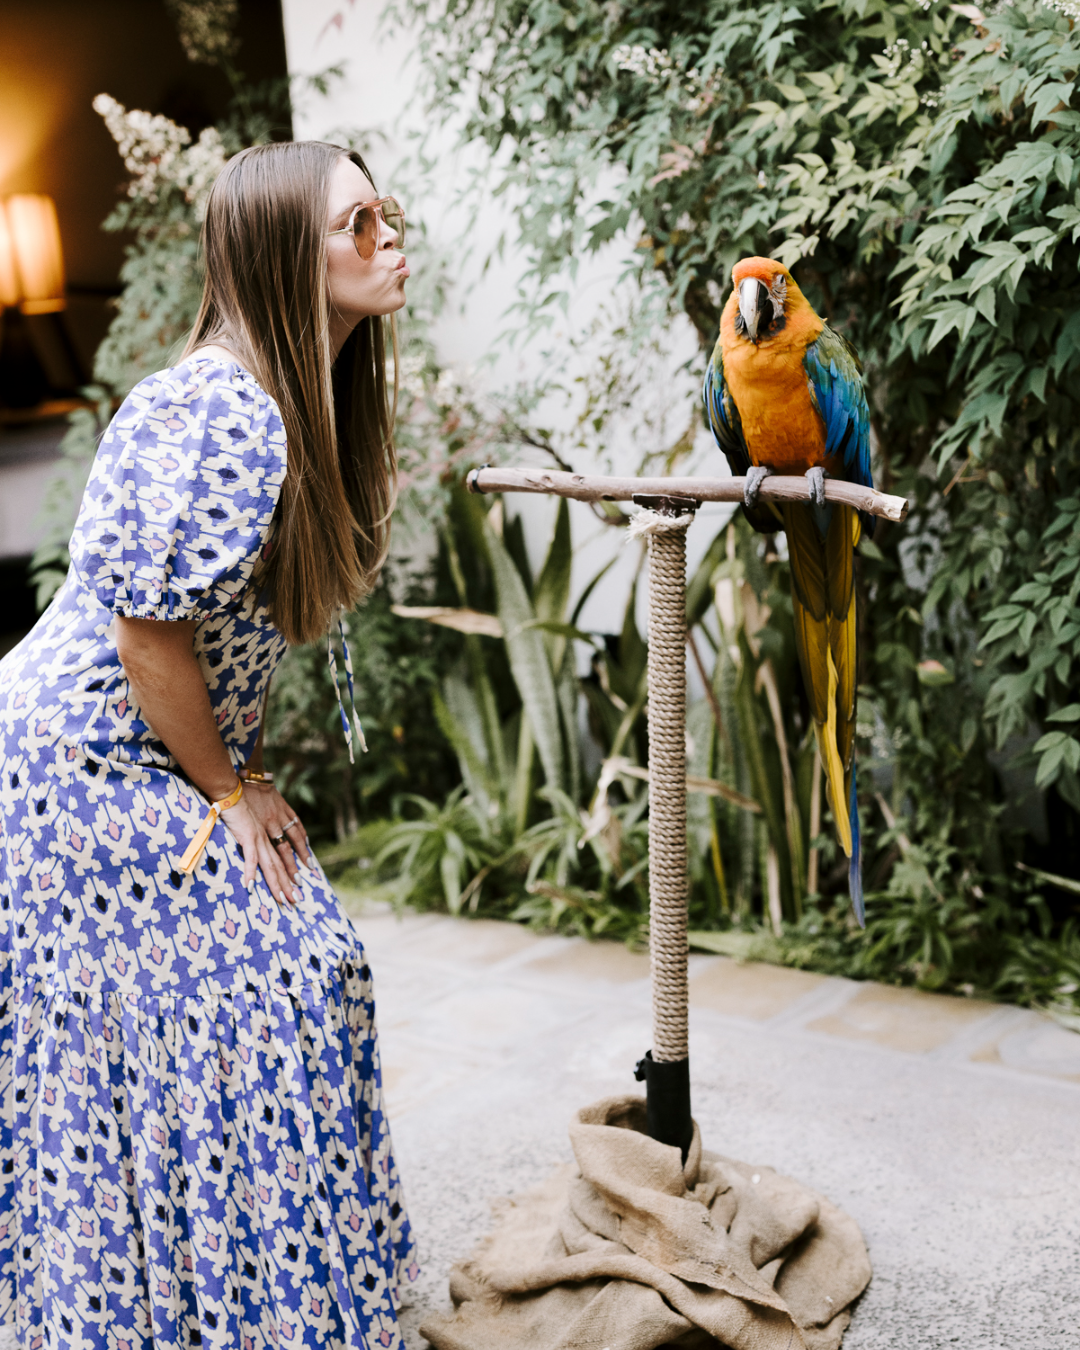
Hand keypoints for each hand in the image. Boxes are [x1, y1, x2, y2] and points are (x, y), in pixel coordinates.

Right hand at [220, 787, 311, 906]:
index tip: (298, 887)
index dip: (291, 873)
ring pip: (271, 865)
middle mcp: (268, 838)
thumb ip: (257, 833)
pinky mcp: (247, 836)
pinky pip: (250, 858)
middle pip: (281, 865)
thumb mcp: (254, 819)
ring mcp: (259, 838)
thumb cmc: (241, 804)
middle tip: (297, 901)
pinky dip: (251, 873)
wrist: (232, 790)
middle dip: (288, 884)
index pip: (284, 858)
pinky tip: (251, 887)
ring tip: (283, 899)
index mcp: (270, 835)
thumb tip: (258, 843)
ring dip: (277, 884)